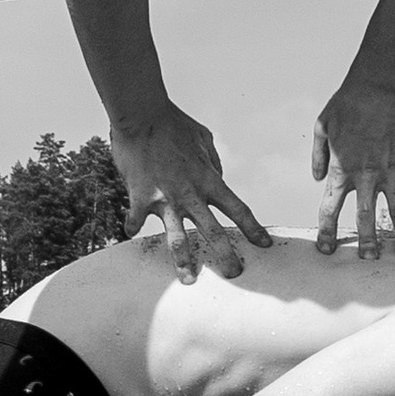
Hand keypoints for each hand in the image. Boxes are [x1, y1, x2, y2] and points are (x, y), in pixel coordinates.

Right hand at [112, 104, 270, 283]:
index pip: (239, 209)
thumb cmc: (173, 123)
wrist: (142, 115)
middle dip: (227, 257)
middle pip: (215, 233)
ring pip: (178, 240)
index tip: (264, 245)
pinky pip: (136, 220)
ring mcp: (166, 199)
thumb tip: (217, 177)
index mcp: (209, 179)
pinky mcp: (140, 198)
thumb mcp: (203, 139)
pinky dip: (132, 226)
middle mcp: (191, 194)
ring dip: (184, 262)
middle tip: (235, 274)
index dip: (253, 229)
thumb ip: (213, 162)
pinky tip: (130, 230)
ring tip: (188, 280)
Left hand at [311, 75, 394, 258]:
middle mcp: (365, 175)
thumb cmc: (346, 102)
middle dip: (367, 244)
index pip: (329, 209)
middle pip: (364, 219)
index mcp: (340, 169)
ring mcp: (389, 167)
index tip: (326, 250)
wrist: (378, 83)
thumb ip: (319, 154)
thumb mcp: (322, 126)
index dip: (326, 232)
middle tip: (369, 261)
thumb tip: (316, 178)